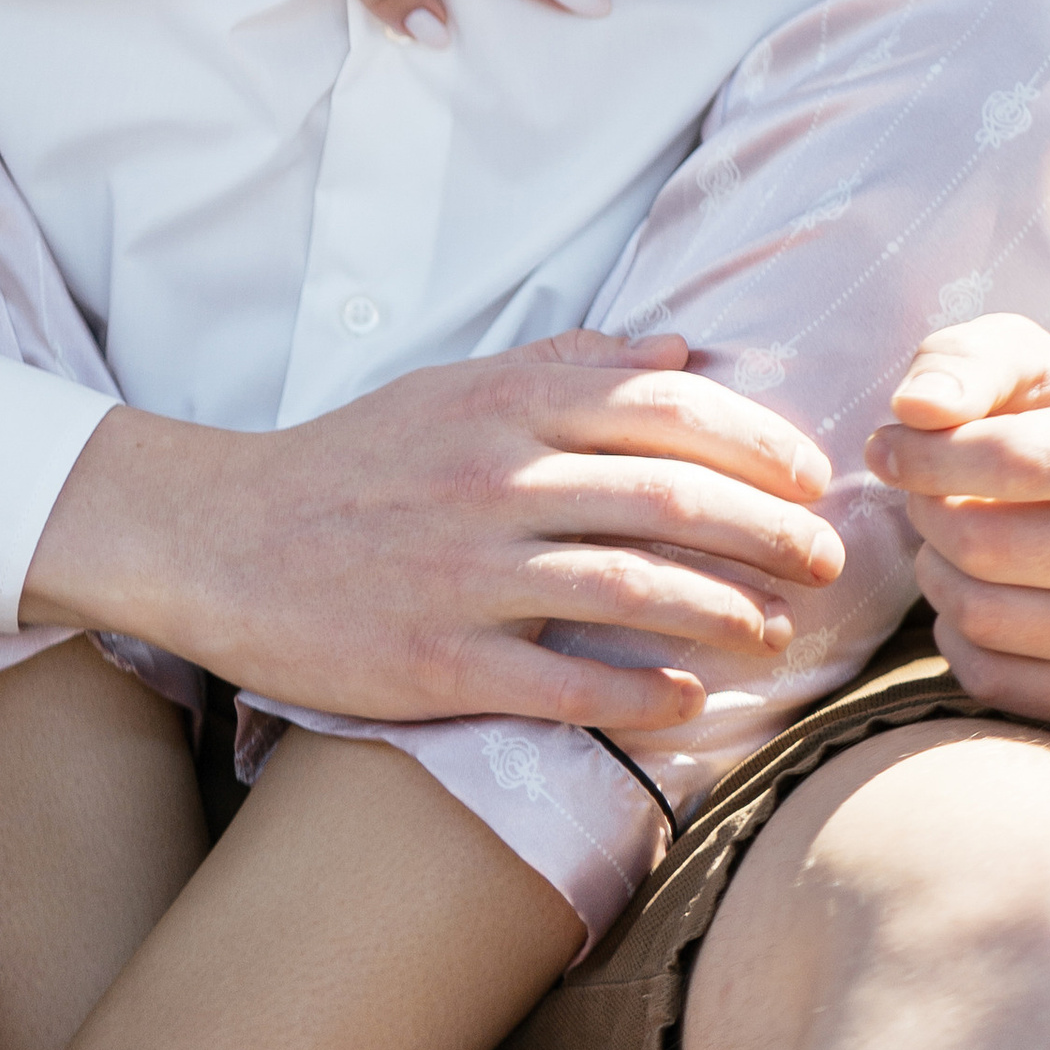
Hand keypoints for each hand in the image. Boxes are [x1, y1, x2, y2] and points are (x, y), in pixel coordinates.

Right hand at [24, 332, 846, 736]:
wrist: (221, 536)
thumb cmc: (352, 460)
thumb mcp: (454, 386)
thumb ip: (571, 363)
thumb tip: (681, 345)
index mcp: (505, 402)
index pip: (666, 407)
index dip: (758, 441)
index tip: (813, 475)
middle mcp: (495, 477)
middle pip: (672, 496)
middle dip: (771, 530)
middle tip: (828, 562)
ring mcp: (466, 572)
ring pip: (633, 586)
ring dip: (727, 614)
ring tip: (780, 635)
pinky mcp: (435, 661)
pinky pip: (562, 681)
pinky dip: (639, 693)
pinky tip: (689, 704)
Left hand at [864, 313, 1049, 728]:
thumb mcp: (1022, 360)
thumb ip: (963, 363)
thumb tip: (915, 408)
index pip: (1014, 460)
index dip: (924, 455)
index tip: (887, 447)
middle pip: (990, 548)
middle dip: (929, 515)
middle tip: (926, 496)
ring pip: (986, 620)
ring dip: (936, 575)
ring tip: (952, 540)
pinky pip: (994, 683)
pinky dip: (958, 639)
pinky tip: (982, 594)